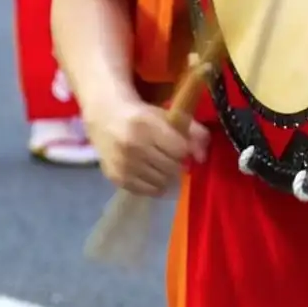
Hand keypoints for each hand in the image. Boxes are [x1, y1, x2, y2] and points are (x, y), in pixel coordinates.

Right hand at [88, 95, 210, 196]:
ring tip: (158, 163)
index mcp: (147, 125)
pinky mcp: (116, 177)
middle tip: (168, 155)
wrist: (105, 117)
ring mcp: (123, 164)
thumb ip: (193, 131)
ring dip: (165, 175)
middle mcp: (133, 146)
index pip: (180, 149)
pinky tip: (149, 173)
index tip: (179, 146)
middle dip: (175, 162)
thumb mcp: (167, 115)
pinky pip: (146, 191)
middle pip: (171, 167)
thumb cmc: (141, 116)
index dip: (184, 150)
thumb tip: (202, 158)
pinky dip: (153, 185)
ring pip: (161, 181)